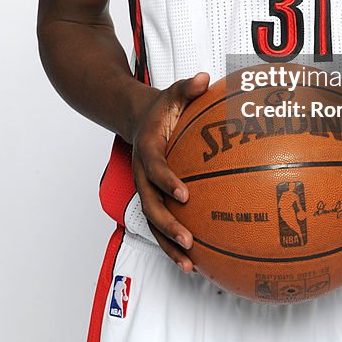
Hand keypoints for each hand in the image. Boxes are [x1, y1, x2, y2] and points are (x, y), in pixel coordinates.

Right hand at [131, 72, 209, 272]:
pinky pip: (161, 225)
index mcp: (148, 149)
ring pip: (153, 222)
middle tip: (189, 239)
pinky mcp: (153, 198)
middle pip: (150, 205)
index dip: (167, 182)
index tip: (185, 194)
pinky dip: (173, 244)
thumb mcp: (174, 93)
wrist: (137, 118)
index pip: (155, 168)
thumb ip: (187, 87)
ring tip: (190, 264)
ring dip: (168, 244)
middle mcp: (142, 174)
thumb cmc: (163, 107)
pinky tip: (194, 261)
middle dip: (168, 225)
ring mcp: (145, 189)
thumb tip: (203, 78)